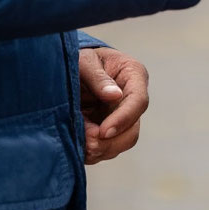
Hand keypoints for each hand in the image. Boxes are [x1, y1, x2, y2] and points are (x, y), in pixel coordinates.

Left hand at [78, 46, 148, 164]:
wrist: (70, 67)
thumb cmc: (80, 58)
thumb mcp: (85, 61)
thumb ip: (98, 77)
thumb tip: (115, 95)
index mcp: (133, 75)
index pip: (138, 101)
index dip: (123, 119)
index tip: (104, 131)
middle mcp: (132, 99)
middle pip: (132, 130)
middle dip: (109, 142)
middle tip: (87, 143)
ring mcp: (122, 117)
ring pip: (120, 144)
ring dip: (99, 148)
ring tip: (78, 140)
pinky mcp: (110, 131)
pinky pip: (106, 149)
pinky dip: (92, 151)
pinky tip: (78, 143)